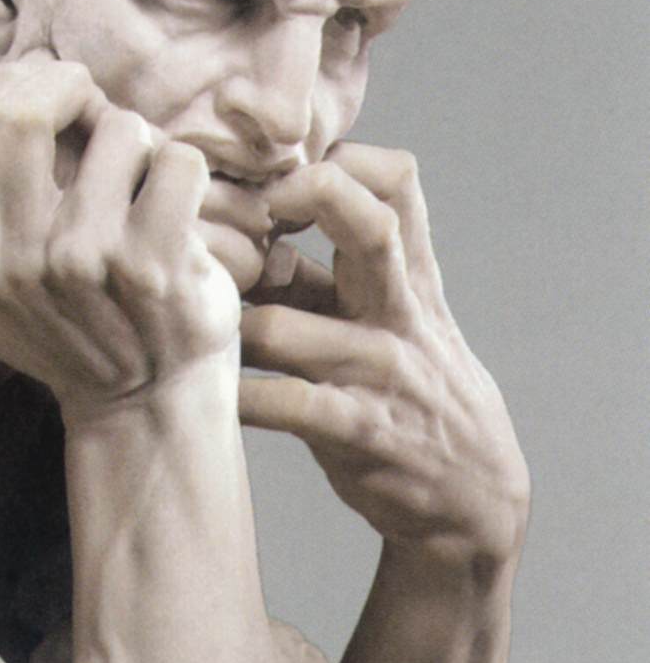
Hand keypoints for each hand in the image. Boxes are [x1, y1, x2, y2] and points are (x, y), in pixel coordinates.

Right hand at [0, 53, 240, 418]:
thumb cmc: (78, 336)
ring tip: (145, 180)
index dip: (10, 89)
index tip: (47, 90)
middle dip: (67, 89)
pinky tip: (180, 206)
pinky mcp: (152, 264)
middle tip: (94, 104)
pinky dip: (186, 172)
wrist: (146, 407)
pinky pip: (176, 162)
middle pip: (21, 115)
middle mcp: (18, 259)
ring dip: (142, 144)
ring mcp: (85, 261)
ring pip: (119, 130)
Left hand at [240, 144, 528, 557]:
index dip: (335, 163)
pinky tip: (211, 396)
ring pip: (283, 327)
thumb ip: (333, 274)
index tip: (273, 182)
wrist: (474, 499)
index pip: (397, 180)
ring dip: (226, 326)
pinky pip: (284, 405)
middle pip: (370, 224)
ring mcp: (381, 372)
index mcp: (409, 276)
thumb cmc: (411, 394)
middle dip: (303, 196)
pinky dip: (238, 399)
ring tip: (187, 325)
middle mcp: (400, 312)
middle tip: (237, 216)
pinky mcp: (361, 432)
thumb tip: (249, 219)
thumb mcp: (394, 320)